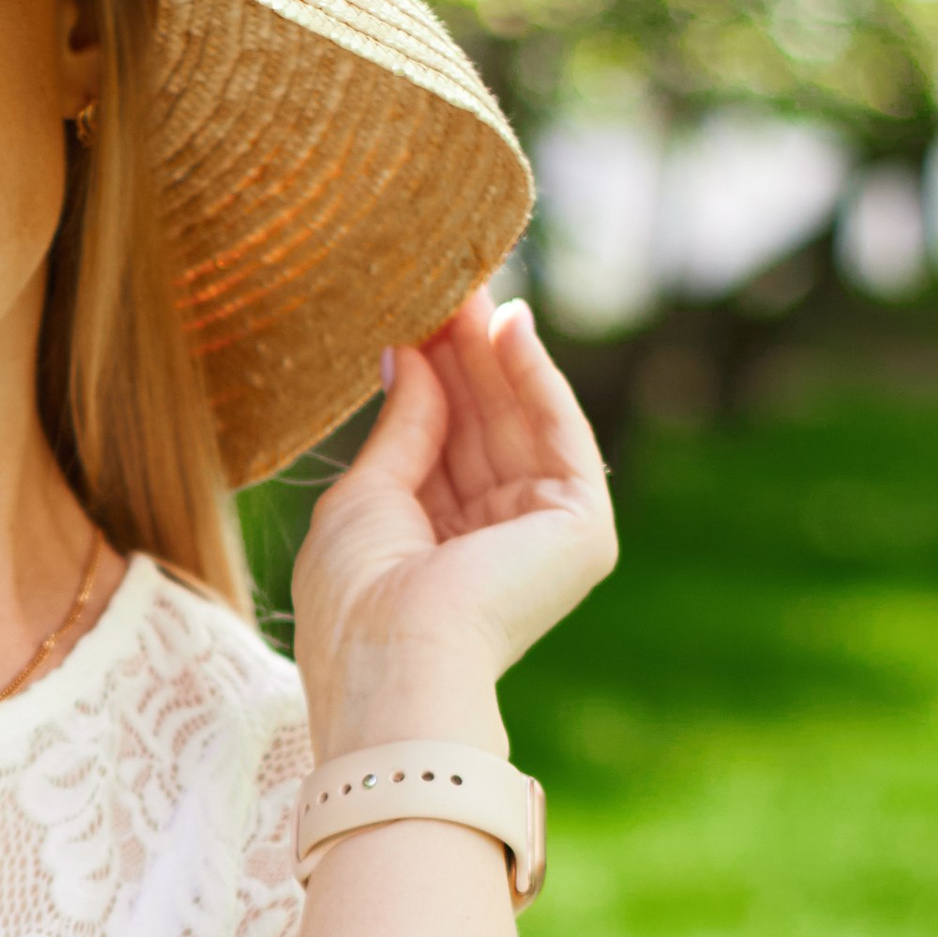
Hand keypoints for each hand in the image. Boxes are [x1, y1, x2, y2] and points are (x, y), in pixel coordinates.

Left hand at [292, 289, 616, 764]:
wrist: (392, 657)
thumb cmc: (356, 598)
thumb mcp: (365, 496)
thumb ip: (400, 426)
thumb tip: (407, 353)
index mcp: (436, 549)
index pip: (441, 446)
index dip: (432, 377)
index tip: (417, 312)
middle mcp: (493, 544)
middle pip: (483, 426)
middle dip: (466, 354)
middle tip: (446, 279)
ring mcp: (541, 539)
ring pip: (521, 424)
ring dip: (497, 353)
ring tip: (470, 285)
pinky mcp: (581, 532)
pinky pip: (559, 437)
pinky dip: (536, 380)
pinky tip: (510, 326)